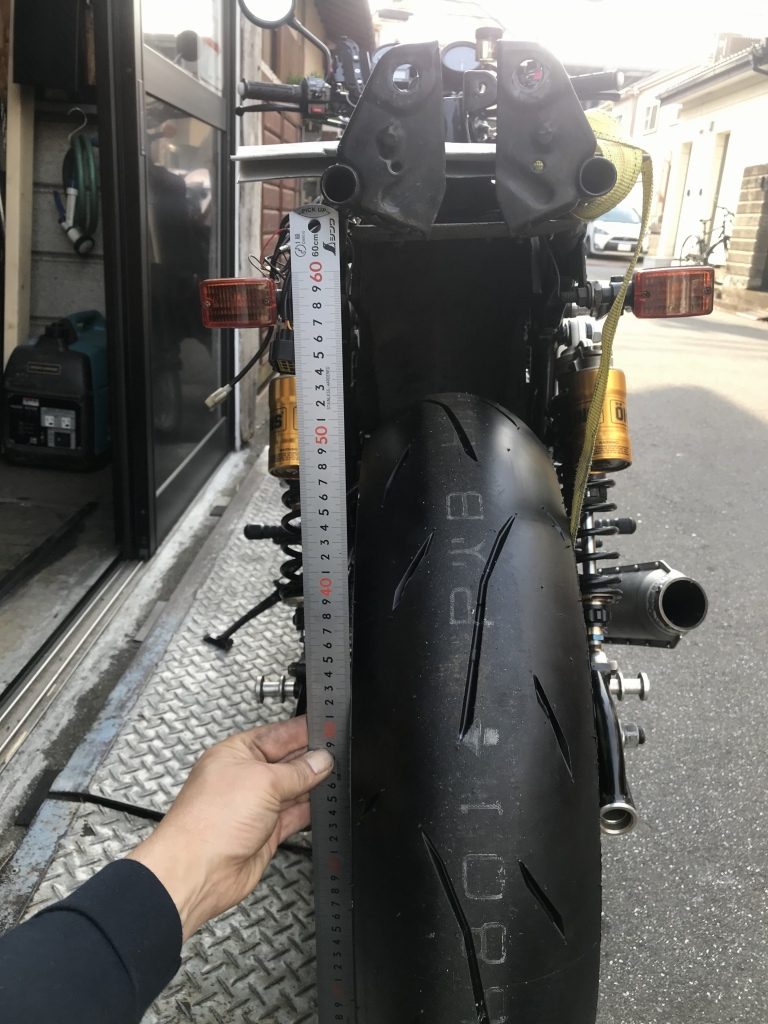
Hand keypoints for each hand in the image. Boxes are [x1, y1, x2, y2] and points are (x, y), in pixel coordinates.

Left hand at [126, 715, 332, 939]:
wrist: (197, 872)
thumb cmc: (208, 822)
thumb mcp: (262, 782)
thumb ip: (296, 771)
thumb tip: (320, 760)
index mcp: (236, 753)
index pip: (277, 734)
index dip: (302, 731)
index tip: (327, 728)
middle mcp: (245, 777)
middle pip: (287, 761)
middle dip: (311, 758)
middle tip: (338, 754)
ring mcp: (255, 806)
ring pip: (293, 789)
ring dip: (313, 785)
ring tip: (338, 776)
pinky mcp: (265, 832)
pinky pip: (294, 816)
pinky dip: (310, 810)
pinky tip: (325, 804)